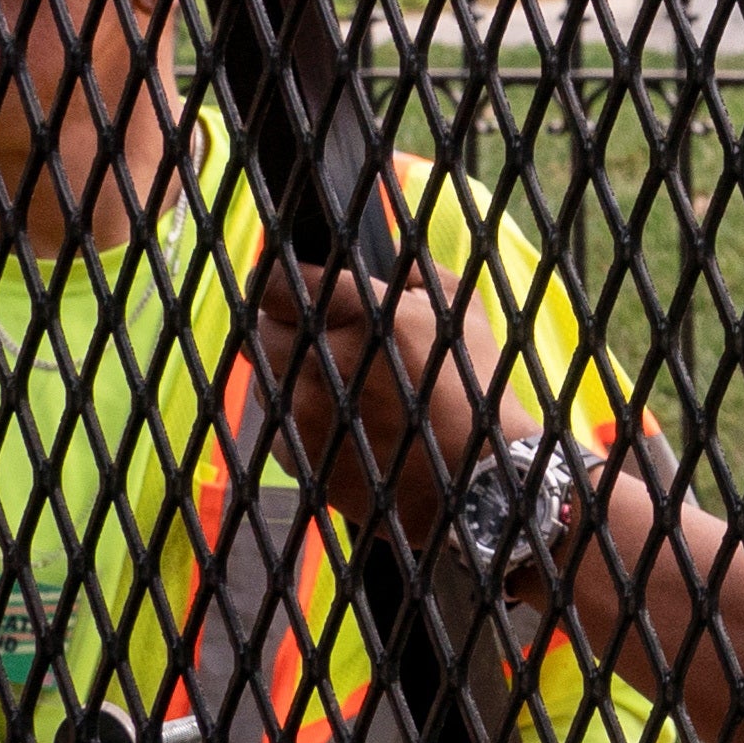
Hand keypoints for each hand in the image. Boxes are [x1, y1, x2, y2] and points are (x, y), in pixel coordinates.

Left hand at [252, 251, 504, 547]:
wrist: (477, 484)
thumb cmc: (477, 392)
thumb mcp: (461, 314)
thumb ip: (418, 275)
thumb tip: (387, 257)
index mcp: (363, 316)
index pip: (277, 281)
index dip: (280, 278)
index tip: (291, 281)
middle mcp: (325, 361)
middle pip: (266, 329)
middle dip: (289, 328)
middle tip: (323, 337)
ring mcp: (307, 413)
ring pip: (267, 378)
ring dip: (290, 373)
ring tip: (336, 382)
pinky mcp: (300, 456)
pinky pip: (279, 424)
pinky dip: (299, 418)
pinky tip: (340, 422)